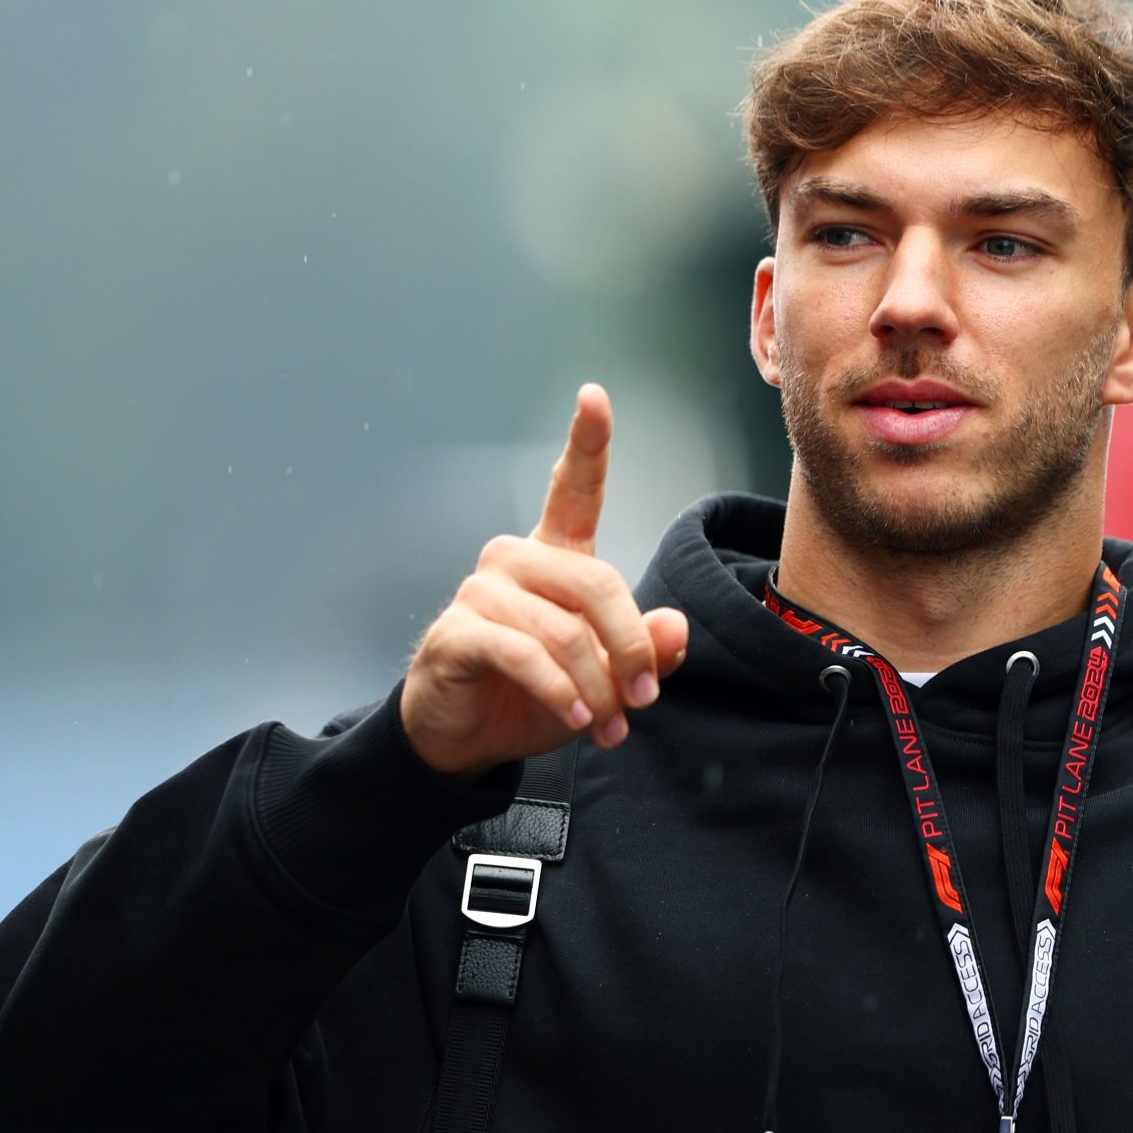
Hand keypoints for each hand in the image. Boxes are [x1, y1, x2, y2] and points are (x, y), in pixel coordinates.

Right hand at [401, 384, 690, 778]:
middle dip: (630, 647)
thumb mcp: (606, 679)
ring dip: (596, 686)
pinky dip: (558, 690)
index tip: (594, 395)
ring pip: (564, 630)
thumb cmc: (536, 695)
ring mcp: (481, 592)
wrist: (467, 737)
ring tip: (608, 726)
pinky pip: (523, 654)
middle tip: (644, 698)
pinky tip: (574, 716)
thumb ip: (644, 651)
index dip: (586, 442)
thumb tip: (674, 628)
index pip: (572, 489)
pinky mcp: (458, 632)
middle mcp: (515, 560)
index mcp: (554, 556)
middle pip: (597, 583)